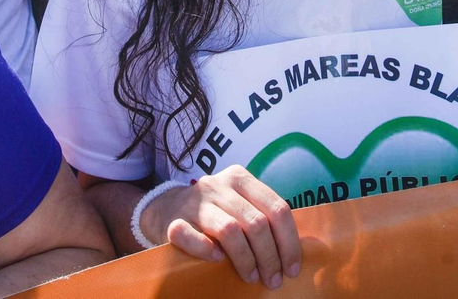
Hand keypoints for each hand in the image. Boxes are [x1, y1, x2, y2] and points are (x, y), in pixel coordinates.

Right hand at [142, 166, 300, 288]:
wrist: (165, 208)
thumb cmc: (214, 213)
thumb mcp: (239, 205)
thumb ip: (262, 217)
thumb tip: (293, 254)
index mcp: (241, 179)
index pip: (277, 208)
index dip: (289, 242)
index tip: (293, 268)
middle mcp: (219, 185)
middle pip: (256, 223)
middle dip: (270, 257)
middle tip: (274, 279)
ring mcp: (195, 202)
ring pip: (230, 230)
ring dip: (246, 260)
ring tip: (252, 277)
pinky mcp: (173, 220)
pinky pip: (190, 236)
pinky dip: (206, 251)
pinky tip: (217, 261)